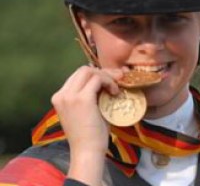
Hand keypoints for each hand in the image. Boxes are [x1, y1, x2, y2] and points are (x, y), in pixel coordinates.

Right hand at [51, 66, 123, 184]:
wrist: (87, 152)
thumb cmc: (90, 135)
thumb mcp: (87, 110)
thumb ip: (91, 95)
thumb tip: (103, 80)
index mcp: (60, 97)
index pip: (78, 76)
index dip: (95, 75)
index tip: (109, 81)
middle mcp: (61, 94)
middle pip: (83, 70)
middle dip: (102, 72)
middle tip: (116, 80)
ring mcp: (70, 96)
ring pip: (90, 71)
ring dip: (106, 77)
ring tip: (115, 89)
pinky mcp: (82, 98)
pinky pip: (98, 79)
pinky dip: (109, 82)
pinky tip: (115, 92)